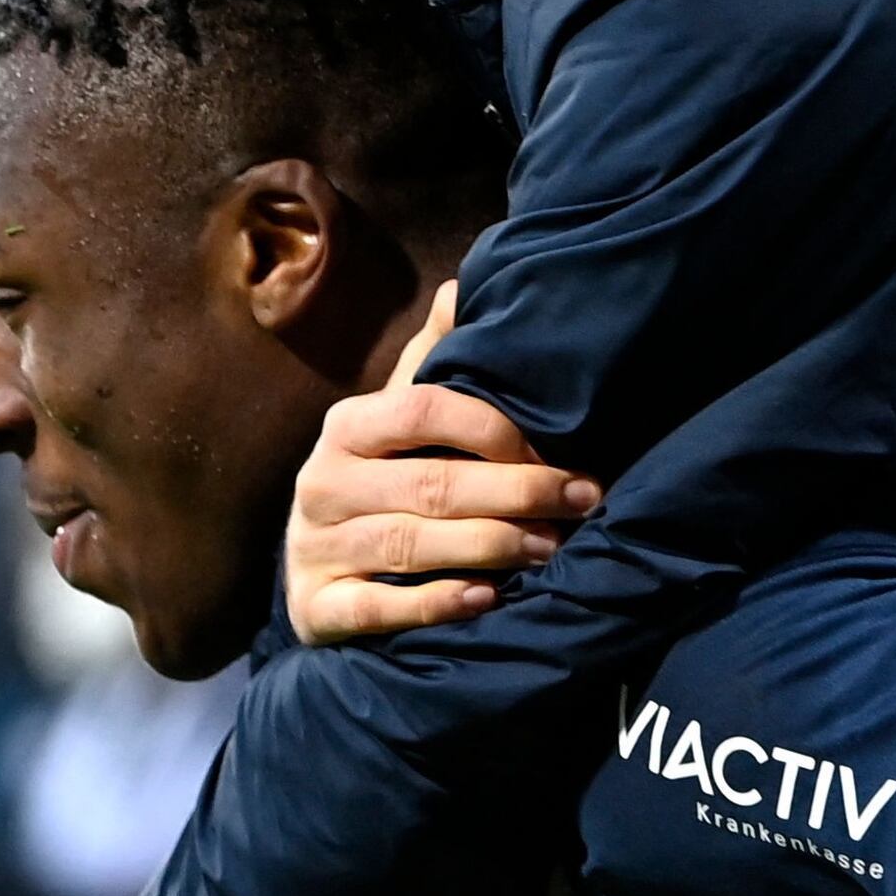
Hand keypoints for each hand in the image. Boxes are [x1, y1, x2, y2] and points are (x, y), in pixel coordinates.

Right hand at [284, 282, 600, 644]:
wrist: (315, 570)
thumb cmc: (379, 482)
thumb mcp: (398, 418)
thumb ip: (433, 360)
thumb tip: (465, 287)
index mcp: (348, 427)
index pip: (425, 410)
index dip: (496, 430)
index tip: (559, 452)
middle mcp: (322, 482)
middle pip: (430, 483)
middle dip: (516, 493)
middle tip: (581, 502)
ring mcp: (314, 548)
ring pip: (409, 545)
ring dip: (490, 546)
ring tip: (550, 548)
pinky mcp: (317, 608)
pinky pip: (377, 607)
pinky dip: (435, 603)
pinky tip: (486, 599)